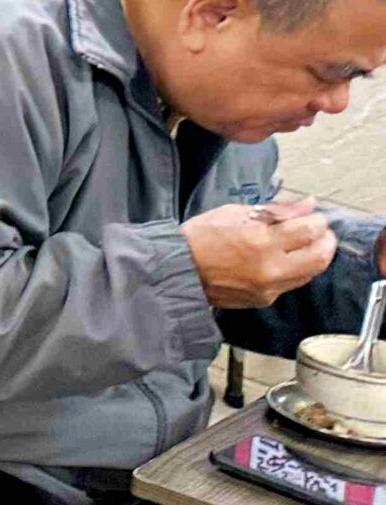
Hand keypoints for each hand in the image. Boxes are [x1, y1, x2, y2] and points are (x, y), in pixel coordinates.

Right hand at [184, 200, 337, 307]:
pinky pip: (293, 283)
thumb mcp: (235, 213)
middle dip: (326, 240)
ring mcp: (268, 287)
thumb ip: (276, 210)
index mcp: (260, 241)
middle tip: (319, 231)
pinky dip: (297, 269)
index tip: (313, 215)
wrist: (177, 271)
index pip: (309, 230)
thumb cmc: (201, 238)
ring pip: (311, 272)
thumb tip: (307, 205)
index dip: (317, 220)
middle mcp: (269, 268)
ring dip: (315, 256)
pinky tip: (286, 259)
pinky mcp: (264, 299)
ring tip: (305, 244)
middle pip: (320, 256)